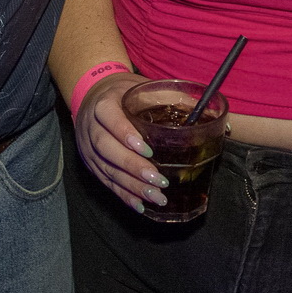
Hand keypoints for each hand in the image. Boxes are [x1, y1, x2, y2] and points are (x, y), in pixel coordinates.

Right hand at [73, 73, 166, 211]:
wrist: (94, 97)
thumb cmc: (124, 94)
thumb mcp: (142, 87)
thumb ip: (169, 96)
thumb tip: (203, 108)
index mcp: (103, 104)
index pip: (109, 119)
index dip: (126, 134)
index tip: (148, 150)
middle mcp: (91, 127)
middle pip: (106, 148)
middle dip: (132, 166)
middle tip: (157, 179)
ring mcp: (88, 148)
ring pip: (106, 168)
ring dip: (131, 185)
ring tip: (155, 196)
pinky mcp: (91, 164)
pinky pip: (105, 181)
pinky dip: (123, 194)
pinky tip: (140, 204)